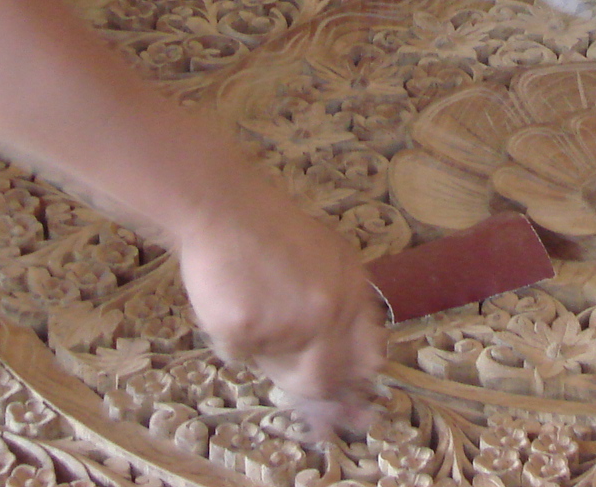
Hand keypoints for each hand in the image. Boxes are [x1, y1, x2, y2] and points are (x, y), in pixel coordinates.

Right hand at [174, 169, 386, 433]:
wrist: (226, 209)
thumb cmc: (275, 230)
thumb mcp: (329, 257)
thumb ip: (345, 302)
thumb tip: (357, 359)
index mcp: (352, 291)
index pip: (369, 358)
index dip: (352, 378)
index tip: (340, 386)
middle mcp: (327, 312)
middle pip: (322, 380)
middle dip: (303, 382)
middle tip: (286, 365)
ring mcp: (287, 325)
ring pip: (275, 368)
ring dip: (264, 350)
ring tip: (252, 304)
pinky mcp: (245, 331)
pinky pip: (239, 356)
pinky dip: (232, 338)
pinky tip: (229, 301)